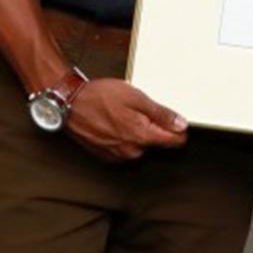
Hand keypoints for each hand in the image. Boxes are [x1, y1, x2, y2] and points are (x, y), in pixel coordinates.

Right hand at [66, 77, 187, 161]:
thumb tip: (181, 124)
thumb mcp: (136, 97)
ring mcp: (118, 155)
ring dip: (137, 131)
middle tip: (139, 108)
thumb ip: (161, 113)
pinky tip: (115, 121)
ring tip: (123, 113)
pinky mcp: (106, 155)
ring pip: (139, 145)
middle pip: (156, 143)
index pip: (174, 142)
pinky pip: (124, 148)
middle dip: (153, 127)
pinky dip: (123, 136)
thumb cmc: (101, 97)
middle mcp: (131, 151)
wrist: (71, 104)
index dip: (178, 129)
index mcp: (142, 136)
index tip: (175, 119)